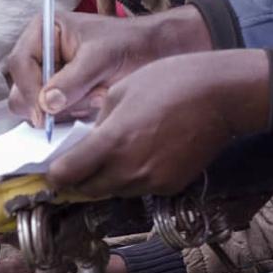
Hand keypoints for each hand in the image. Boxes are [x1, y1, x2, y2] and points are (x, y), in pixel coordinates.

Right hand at [6, 5, 211, 126]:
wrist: (151, 54)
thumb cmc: (127, 45)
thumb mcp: (101, 58)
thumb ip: (73, 80)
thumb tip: (45, 105)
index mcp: (43, 31)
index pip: (20, 63)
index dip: (28, 89)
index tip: (44, 114)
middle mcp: (40, 53)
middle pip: (22, 89)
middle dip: (51, 103)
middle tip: (85, 100)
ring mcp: (48, 76)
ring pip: (37, 108)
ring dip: (69, 108)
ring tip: (99, 95)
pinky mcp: (59, 95)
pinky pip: (54, 116)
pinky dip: (75, 114)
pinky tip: (97, 100)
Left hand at [47, 50, 269, 197]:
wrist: (220, 95)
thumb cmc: (172, 82)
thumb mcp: (122, 90)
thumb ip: (99, 121)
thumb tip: (89, 140)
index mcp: (112, 142)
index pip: (67, 175)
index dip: (54, 173)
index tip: (52, 168)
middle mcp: (129, 170)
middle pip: (87, 190)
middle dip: (77, 179)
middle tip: (75, 163)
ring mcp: (152, 181)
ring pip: (113, 191)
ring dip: (104, 179)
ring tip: (112, 154)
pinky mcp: (170, 186)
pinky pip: (139, 189)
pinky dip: (132, 178)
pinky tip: (141, 154)